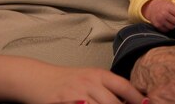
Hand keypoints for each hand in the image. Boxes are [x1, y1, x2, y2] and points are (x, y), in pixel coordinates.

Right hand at [21, 64, 144, 103]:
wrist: (37, 78)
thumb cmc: (68, 80)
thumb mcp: (90, 78)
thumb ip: (108, 87)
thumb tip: (130, 98)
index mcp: (99, 74)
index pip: (124, 86)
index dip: (136, 98)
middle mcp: (89, 83)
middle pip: (113, 102)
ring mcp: (76, 95)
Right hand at [142, 0, 174, 31]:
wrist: (151, 7)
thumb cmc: (163, 5)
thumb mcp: (171, 3)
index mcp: (168, 7)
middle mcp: (163, 14)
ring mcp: (160, 21)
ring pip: (172, 27)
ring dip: (173, 24)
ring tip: (172, 20)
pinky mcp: (157, 26)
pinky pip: (167, 30)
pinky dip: (168, 27)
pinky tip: (167, 23)